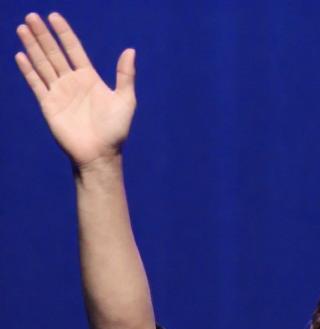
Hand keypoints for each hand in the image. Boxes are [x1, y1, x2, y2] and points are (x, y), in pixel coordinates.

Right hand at [15, 12, 136, 169]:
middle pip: (54, 53)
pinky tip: (21, 55)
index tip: (54, 16)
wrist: (100, 154)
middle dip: (43, 35)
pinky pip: (36, 83)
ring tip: (22, 28)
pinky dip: (28, 70)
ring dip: (32, 46)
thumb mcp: (125, 100)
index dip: (64, 33)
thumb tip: (130, 51)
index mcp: (90, 79)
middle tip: (31, 16)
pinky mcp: (48, 105)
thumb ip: (125, 76)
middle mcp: (72, 82)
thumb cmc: (115, 130)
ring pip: (43, 64)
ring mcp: (59, 93)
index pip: (74, 50)